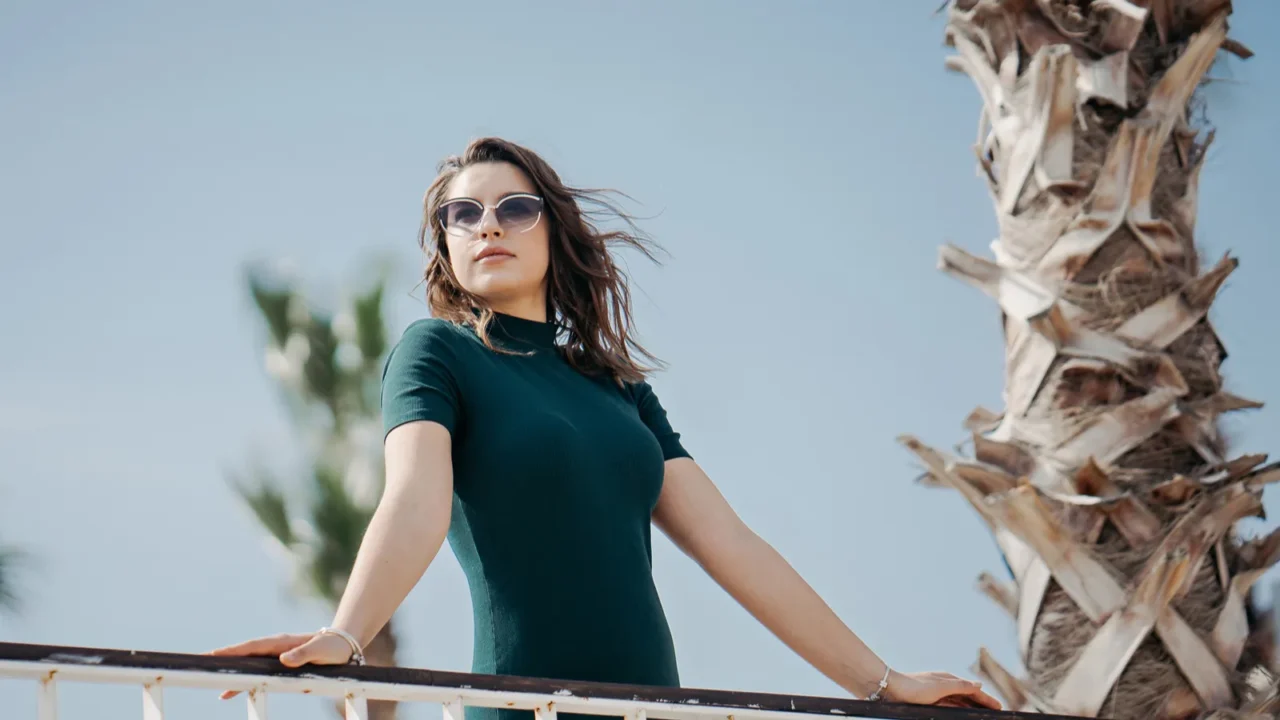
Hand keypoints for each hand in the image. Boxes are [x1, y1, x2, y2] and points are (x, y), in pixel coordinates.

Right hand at [207, 632, 353, 698]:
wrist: (344, 644)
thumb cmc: (332, 646)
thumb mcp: (320, 650)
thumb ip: (302, 654)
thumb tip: (283, 660)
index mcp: (281, 642)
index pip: (252, 646)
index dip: (233, 651)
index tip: (214, 655)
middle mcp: (274, 648)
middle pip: (244, 654)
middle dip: (223, 660)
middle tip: (201, 665)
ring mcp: (275, 657)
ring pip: (248, 665)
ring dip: (231, 675)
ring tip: (215, 688)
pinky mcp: (279, 666)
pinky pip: (256, 673)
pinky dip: (242, 682)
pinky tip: (230, 693)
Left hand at [880, 670, 1001, 709]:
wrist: (890, 689)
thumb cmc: (914, 687)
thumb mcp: (940, 687)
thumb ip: (960, 686)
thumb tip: (978, 684)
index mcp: (949, 680)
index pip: (974, 690)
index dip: (987, 699)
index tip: (999, 707)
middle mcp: (945, 685)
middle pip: (968, 696)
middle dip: (982, 703)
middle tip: (996, 712)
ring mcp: (937, 693)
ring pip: (960, 701)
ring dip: (972, 707)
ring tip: (983, 714)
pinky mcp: (930, 700)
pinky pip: (950, 705)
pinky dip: (960, 709)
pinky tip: (963, 713)